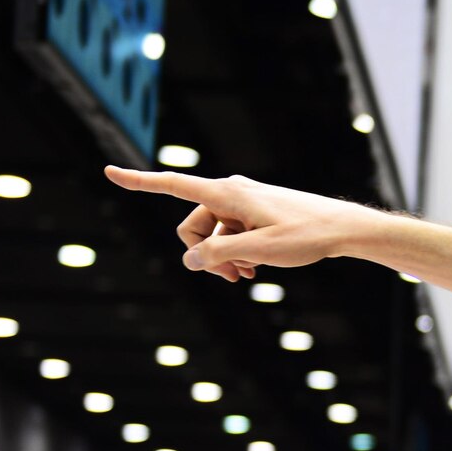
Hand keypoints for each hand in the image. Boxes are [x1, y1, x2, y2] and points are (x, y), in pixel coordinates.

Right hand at [103, 167, 381, 283]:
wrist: (342, 229)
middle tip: (234, 278)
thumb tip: (190, 260)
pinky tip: (255, 269)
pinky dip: (236, 253)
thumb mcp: (258, 251)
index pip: (173, 185)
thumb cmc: (305, 236)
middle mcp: (230, 192)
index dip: (139, 181)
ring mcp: (243, 203)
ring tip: (249, 275)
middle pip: (192, 227)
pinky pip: (230, 235)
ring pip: (212, 236)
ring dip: (223, 258)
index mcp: (226, 193)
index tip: (108, 171)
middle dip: (204, 255)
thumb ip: (218, 256)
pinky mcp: (254, 213)